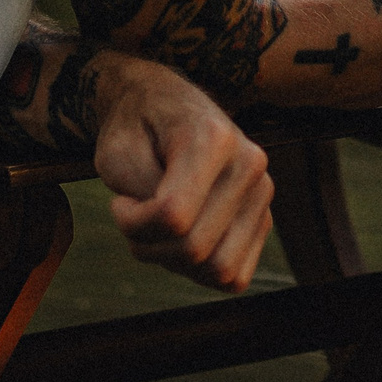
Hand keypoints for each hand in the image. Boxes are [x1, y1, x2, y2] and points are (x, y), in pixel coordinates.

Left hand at [89, 51, 273, 292]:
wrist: (162, 106)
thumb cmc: (135, 130)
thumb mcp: (117, 155)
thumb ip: (143, 196)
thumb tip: (178, 234)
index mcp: (214, 138)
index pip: (173, 216)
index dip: (131, 223)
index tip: (119, 202)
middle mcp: (250, 163)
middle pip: (195, 250)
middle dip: (149, 246)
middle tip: (134, 217)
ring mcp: (262, 192)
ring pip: (219, 270)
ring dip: (174, 262)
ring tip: (158, 228)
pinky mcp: (263, 217)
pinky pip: (236, 276)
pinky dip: (200, 271)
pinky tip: (182, 238)